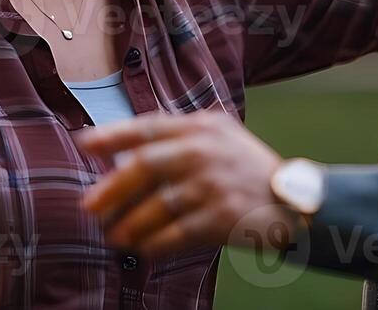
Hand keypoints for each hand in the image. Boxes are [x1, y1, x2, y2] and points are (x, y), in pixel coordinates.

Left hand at [75, 111, 295, 258]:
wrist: (292, 199)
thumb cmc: (245, 169)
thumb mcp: (219, 137)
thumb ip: (179, 137)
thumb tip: (124, 152)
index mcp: (201, 127)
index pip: (149, 127)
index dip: (114, 134)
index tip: (85, 143)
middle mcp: (205, 151)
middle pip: (146, 166)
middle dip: (112, 188)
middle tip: (89, 206)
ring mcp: (214, 184)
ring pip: (158, 205)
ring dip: (130, 224)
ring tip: (114, 236)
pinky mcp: (222, 216)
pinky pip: (178, 233)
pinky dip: (156, 244)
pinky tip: (143, 250)